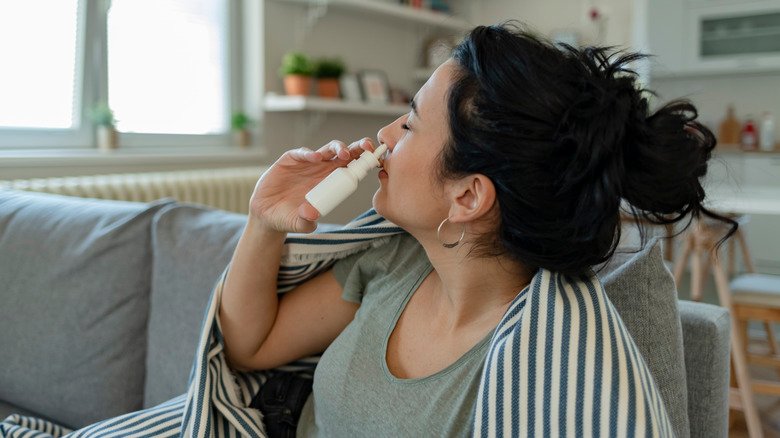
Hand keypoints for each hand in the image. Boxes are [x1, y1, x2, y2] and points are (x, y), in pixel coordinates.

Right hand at [248, 138, 376, 232]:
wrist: (266, 214)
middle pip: (344, 154)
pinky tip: (314, 157)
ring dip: (337, 148)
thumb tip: (312, 215)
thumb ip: (306, 221)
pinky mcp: (291, 160)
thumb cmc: (289, 218)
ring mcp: (307, 164)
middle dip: (357, 148)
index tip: (375, 160)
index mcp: (332, 183)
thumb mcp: (300, 224)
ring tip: (343, 153)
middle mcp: (323, 170)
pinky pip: (302, 153)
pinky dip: (308, 153)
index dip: (363, 162)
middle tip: (365, 147)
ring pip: (327, 150)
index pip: (352, 169)